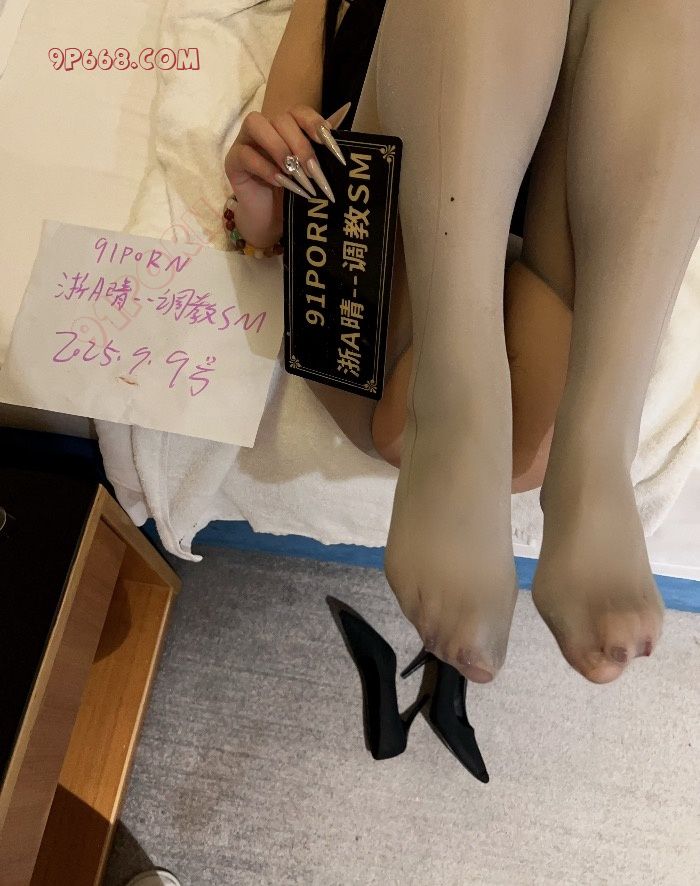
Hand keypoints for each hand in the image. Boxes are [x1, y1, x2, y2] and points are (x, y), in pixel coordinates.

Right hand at [224, 101, 350, 246]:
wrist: (271, 220)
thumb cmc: (293, 194)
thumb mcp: (312, 174)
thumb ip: (323, 155)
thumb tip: (344, 139)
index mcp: (287, 126)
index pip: (300, 112)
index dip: (315, 124)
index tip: (330, 144)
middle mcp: (266, 127)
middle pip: (281, 118)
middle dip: (301, 146)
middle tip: (314, 173)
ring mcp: (246, 141)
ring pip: (256, 124)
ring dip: (280, 148)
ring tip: (295, 174)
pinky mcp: (232, 161)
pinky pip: (245, 154)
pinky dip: (265, 168)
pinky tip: (280, 183)